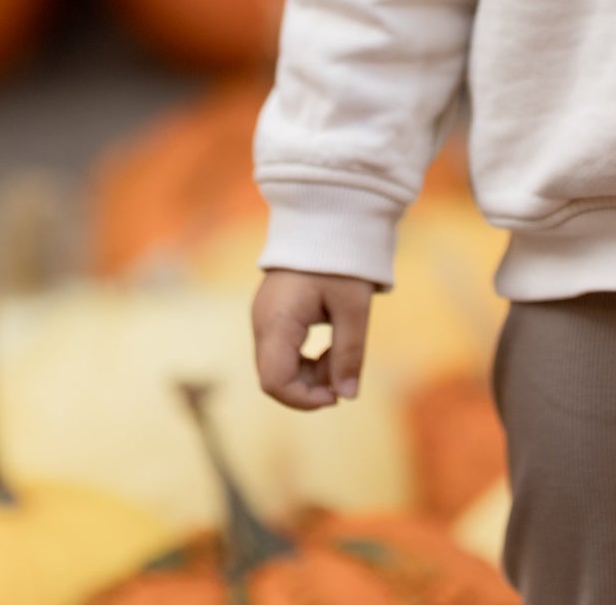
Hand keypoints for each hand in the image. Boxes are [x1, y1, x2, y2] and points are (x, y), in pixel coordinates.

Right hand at [253, 267, 378, 410]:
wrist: (326, 215)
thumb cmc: (341, 259)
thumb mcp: (353, 307)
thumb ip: (349, 353)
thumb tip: (347, 396)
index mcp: (277, 322)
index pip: (275, 382)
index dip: (305, 399)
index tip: (337, 395)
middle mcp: (262, 322)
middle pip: (275, 377)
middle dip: (309, 387)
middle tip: (343, 373)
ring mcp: (265, 317)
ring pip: (279, 365)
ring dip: (309, 372)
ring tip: (340, 353)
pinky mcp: (273, 312)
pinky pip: (282, 349)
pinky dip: (305, 357)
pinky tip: (330, 345)